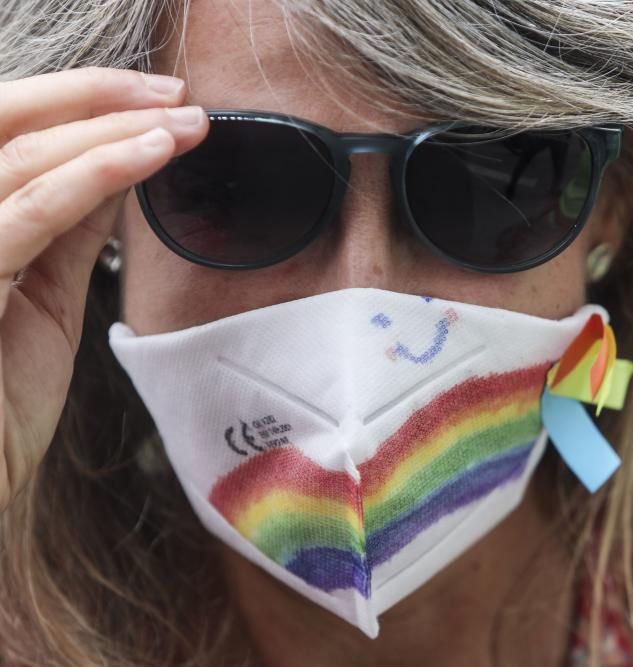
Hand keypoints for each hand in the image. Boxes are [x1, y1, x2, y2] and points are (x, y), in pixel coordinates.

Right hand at [0, 66, 208, 509]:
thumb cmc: (0, 395)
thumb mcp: (45, 295)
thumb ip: (70, 228)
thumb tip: (117, 166)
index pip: (12, 133)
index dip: (81, 102)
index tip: (158, 100)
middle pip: (7, 122)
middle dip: (96, 98)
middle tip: (175, 96)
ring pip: (22, 156)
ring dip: (110, 129)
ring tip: (181, 122)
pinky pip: (31, 212)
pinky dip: (92, 175)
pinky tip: (147, 153)